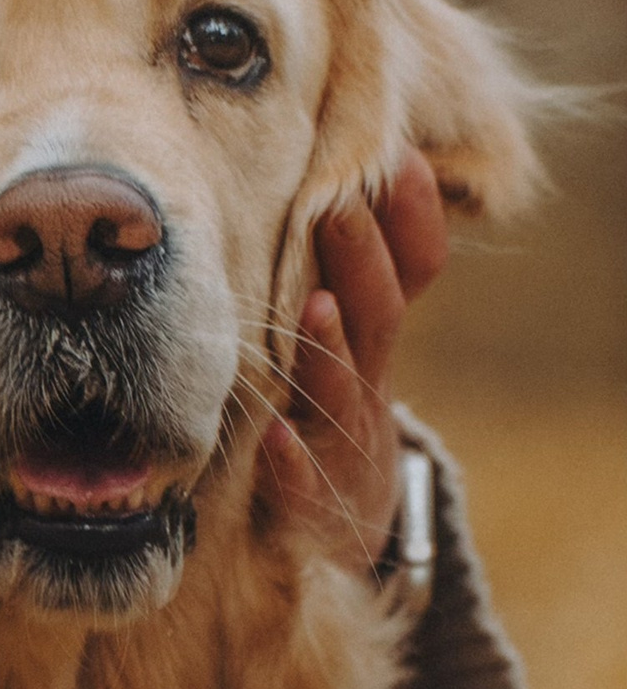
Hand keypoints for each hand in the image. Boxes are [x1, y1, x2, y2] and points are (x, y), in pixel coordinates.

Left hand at [259, 154, 448, 573]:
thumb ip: (348, 272)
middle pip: (380, 313)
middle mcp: (366, 381)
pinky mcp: (311, 503)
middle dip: (364, 258)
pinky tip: (272, 440)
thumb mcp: (352, 344)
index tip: (400, 158)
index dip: (414, 218)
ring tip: (315, 303)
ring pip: (343, 388)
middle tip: (340, 201)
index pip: (416, 270)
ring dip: (331, 345)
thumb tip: (342, 171)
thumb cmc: (330, 412)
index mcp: (375, 336)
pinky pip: (302, 483)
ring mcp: (341, 441)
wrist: (340, 530)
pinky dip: (290, 462)